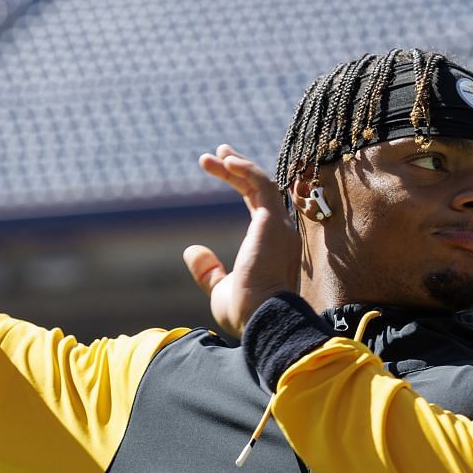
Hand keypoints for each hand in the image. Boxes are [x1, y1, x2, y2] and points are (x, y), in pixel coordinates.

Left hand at [182, 145, 304, 339]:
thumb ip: (209, 271)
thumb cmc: (247, 313)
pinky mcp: (272, 222)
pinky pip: (262, 184)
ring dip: (237, 165)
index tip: (222, 166)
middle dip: (238, 168)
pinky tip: (226, 161)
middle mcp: (281, 232)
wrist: (263, 320)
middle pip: (260, 189)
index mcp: (271, 245)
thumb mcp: (221, 290)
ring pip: (262, 182)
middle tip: (217, 153)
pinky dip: (246, 169)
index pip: (258, 204)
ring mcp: (279, 226)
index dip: (240, 182)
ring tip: (213, 155)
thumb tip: (192, 251)